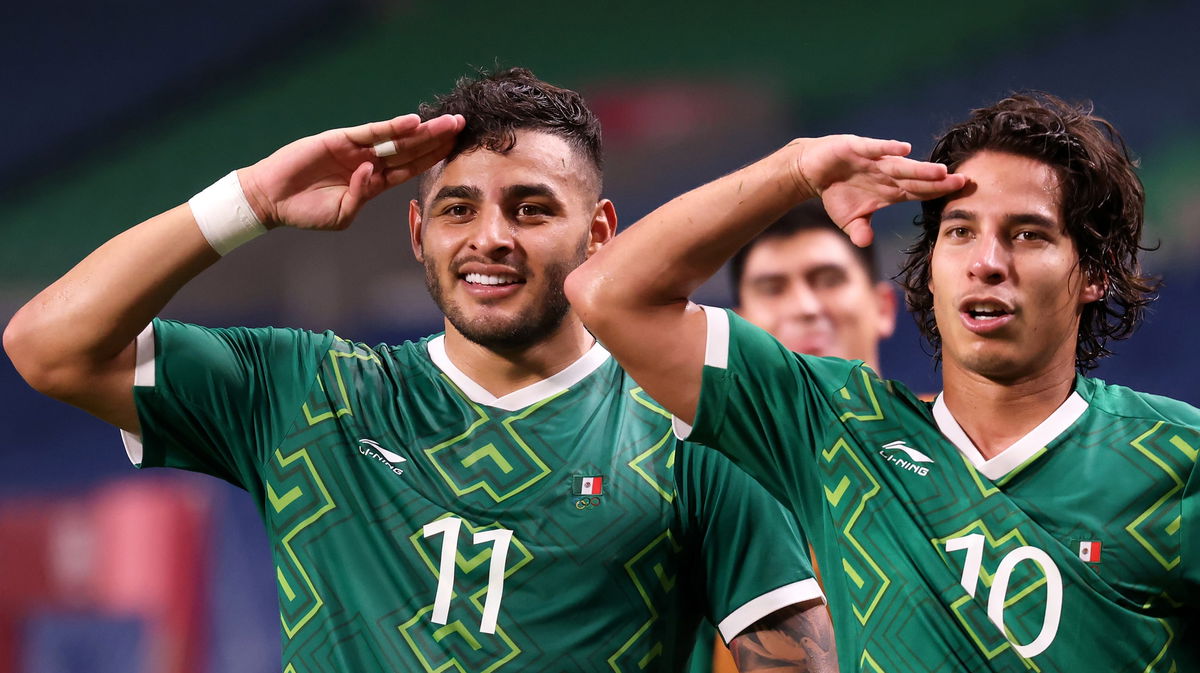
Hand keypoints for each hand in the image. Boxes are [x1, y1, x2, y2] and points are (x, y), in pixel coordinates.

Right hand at [238, 113, 464, 229]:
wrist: (273, 199)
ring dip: (423, 130)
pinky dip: (392, 127)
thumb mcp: (342, 214)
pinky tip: (413, 122)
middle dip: (437, 139)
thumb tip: (372, 172)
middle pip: (411, 149)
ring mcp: (357, 149)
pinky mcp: (341, 139)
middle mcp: (370, 162)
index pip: (411, 168)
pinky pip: (371, 132)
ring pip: (397, 138)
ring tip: (448, 122)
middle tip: (463, 127)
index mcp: (374, 183)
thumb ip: (361, 196)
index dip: (434, 158)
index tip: (458, 150)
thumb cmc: (306, 211)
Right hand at [790, 135, 966, 245]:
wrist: (811, 171)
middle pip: (916, 180)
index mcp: (890, 190)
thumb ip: (860, 231)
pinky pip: (875, 149)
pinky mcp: (856, 148)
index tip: (961, 194)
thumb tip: (866, 243)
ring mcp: (874, 160)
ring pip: (900, 166)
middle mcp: (887, 174)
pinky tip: (904, 149)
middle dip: (938, 181)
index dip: (938, 193)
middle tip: (963, 181)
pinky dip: (888, 149)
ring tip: (940, 171)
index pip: (919, 192)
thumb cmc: (836, 193)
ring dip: (919, 169)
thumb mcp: (848, 220)